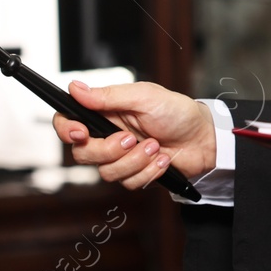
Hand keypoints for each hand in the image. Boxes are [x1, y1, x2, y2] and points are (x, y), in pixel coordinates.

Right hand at [52, 80, 216, 190]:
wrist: (204, 139)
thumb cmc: (177, 112)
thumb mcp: (144, 96)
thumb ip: (109, 95)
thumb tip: (75, 87)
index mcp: (105, 113)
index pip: (68, 122)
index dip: (66, 130)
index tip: (81, 133)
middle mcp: (107, 136)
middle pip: (82, 153)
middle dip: (108, 150)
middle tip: (131, 139)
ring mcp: (120, 157)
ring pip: (106, 172)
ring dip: (134, 161)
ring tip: (155, 146)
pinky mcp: (134, 175)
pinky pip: (128, 183)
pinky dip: (148, 172)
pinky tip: (163, 160)